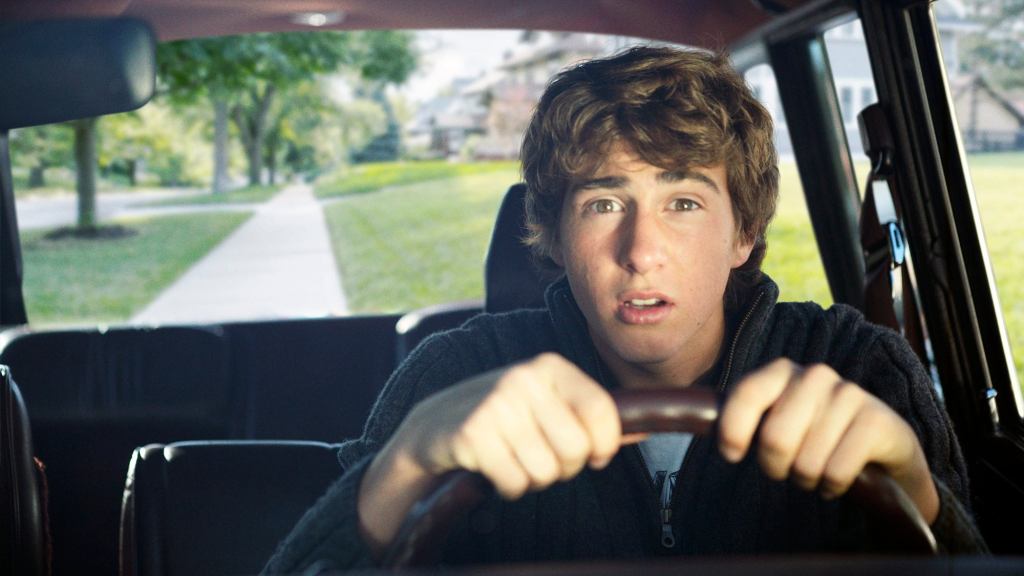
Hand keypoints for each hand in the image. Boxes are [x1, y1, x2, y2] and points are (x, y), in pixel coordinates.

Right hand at [358, 352, 620, 551]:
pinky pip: (516, 483)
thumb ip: (592, 415)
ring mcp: (496, 405)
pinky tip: (494, 468)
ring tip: (514, 458)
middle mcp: (524, 379)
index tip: (593, 454)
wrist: (434, 425)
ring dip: (533, 478)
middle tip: (540, 455)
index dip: (604, 445)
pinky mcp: (473, 435)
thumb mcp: (547, 402)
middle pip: (576, 449)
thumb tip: (645, 429)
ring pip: (547, 471)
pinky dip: (509, 486)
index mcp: (550, 367)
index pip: (602, 413)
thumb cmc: (502, 416)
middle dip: (563, 466)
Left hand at [717, 358, 939, 522]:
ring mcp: (849, 393)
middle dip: (775, 467)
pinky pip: (836, 472)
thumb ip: (741, 418)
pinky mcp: (877, 420)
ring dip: (806, 480)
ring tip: (816, 472)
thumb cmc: (815, 434)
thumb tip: (692, 417)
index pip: (747, 394)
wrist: (883, 445)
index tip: (732, 456)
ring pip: (806, 462)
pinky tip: (837, 479)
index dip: (732, 430)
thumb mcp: (776, 421)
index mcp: (782, 371)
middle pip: (774, 439)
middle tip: (786, 470)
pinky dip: (832, 487)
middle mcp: (815, 375)